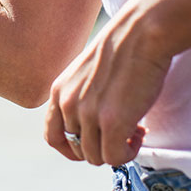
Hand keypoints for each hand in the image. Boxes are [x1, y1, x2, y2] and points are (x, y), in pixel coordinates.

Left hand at [43, 0, 188, 165]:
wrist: (140, 33)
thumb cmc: (120, 49)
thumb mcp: (84, 73)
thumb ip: (79, 96)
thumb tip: (89, 126)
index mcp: (58, 92)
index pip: (51, 136)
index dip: (70, 149)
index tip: (91, 145)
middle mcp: (67, 104)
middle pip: (76, 150)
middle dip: (100, 147)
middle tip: (121, 132)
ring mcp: (88, 114)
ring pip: (95, 157)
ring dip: (116, 150)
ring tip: (134, 130)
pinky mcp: (112, 121)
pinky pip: (115, 158)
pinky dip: (128, 154)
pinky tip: (139, 133)